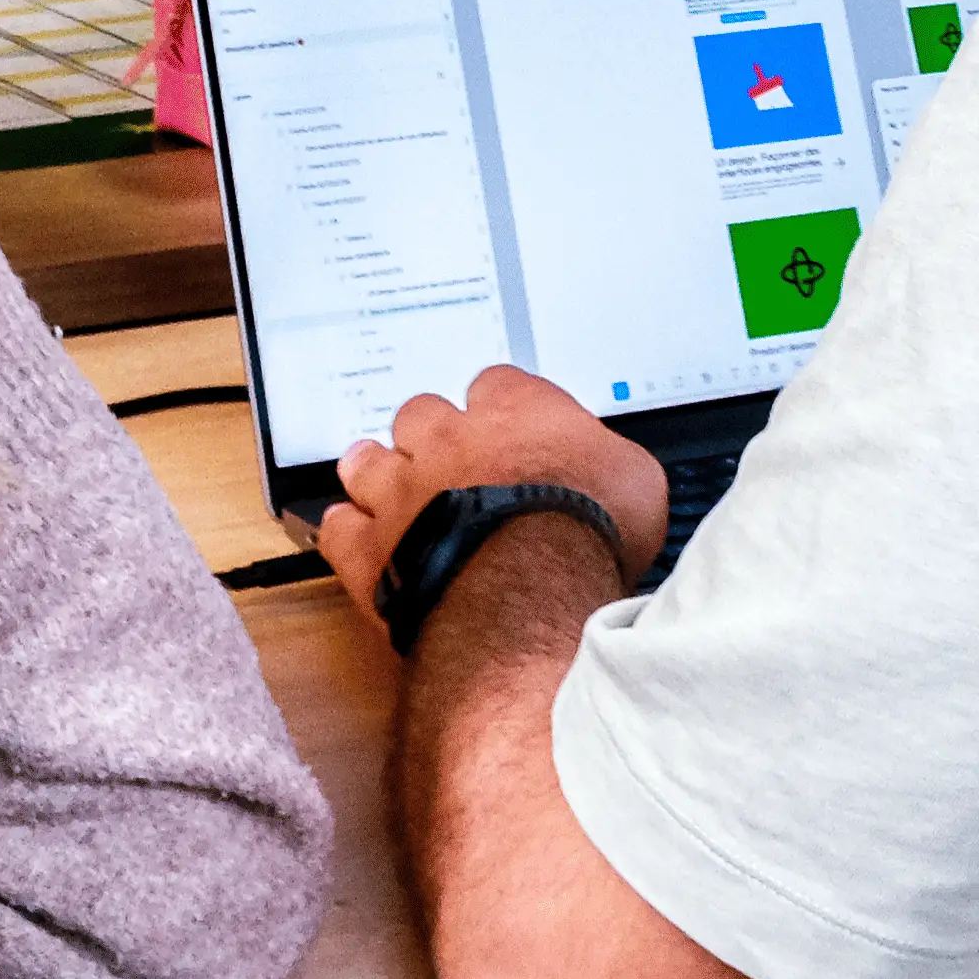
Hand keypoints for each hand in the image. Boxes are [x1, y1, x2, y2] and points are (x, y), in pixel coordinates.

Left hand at [319, 364, 671, 620]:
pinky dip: (349, 533)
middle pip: (422, 412)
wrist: (529, 594)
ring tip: (388, 488)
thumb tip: (617, 469)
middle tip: (444, 460)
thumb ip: (611, 460)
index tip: (508, 428)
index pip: (496, 384)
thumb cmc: (588, 534)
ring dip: (377, 473)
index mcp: (515, 411)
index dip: (499, 408)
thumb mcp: (638, 480)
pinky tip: (360, 541)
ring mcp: (402, 491)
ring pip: (368, 461)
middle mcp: (450, 439)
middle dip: (429, 434)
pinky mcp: (371, 548)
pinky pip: (340, 527)